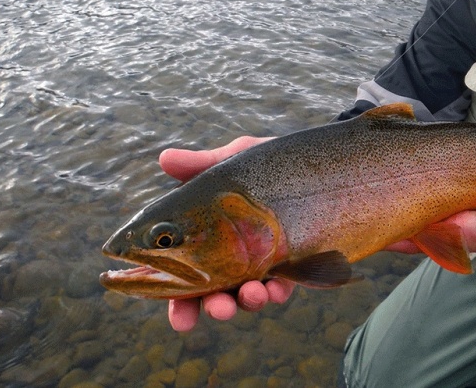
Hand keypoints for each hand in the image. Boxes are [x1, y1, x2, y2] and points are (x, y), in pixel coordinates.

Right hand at [159, 138, 295, 331]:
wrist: (310, 164)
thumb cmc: (259, 164)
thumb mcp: (231, 162)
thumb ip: (199, 165)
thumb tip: (165, 159)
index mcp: (204, 240)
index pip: (184, 279)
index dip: (178, 303)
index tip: (180, 317)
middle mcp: (229, 259)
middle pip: (214, 296)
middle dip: (214, 307)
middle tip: (218, 308)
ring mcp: (259, 264)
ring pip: (248, 295)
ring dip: (247, 300)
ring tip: (252, 293)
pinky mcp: (289, 266)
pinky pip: (282, 286)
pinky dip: (277, 291)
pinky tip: (277, 288)